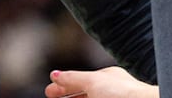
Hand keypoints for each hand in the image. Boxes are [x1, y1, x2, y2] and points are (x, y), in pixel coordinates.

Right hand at [43, 66, 159, 97]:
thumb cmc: (122, 93)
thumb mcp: (92, 81)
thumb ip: (72, 78)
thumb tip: (54, 75)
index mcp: (108, 78)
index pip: (81, 80)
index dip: (64, 84)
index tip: (49, 91)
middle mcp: (111, 91)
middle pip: (84, 93)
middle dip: (67, 95)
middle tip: (49, 96)